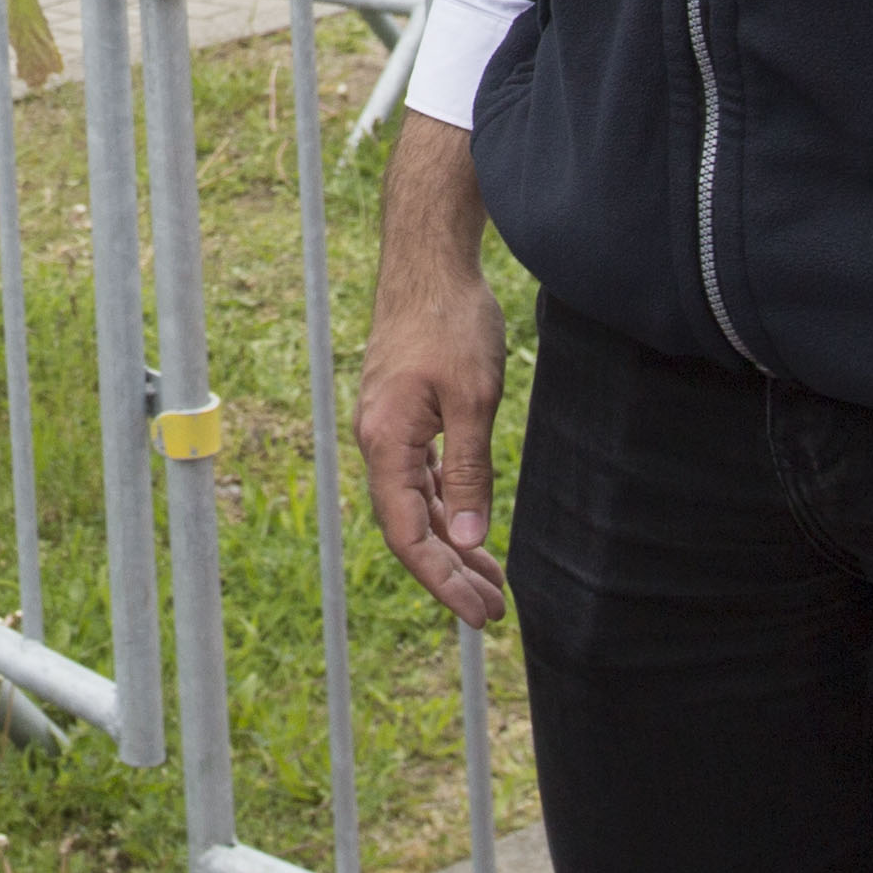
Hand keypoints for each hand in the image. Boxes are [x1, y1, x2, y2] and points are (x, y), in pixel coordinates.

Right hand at [348, 114, 511, 625]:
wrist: (428, 259)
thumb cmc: (450, 321)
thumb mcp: (473, 401)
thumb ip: (469, 472)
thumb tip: (467, 537)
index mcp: (386, 442)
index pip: (407, 534)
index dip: (442, 580)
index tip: (478, 612)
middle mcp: (378, 441)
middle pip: (410, 526)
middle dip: (451, 573)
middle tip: (494, 612)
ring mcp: (389, 427)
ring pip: (416, 504)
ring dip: (452, 544)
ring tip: (492, 581)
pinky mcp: (404, 413)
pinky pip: (421, 477)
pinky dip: (447, 507)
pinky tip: (471, 526)